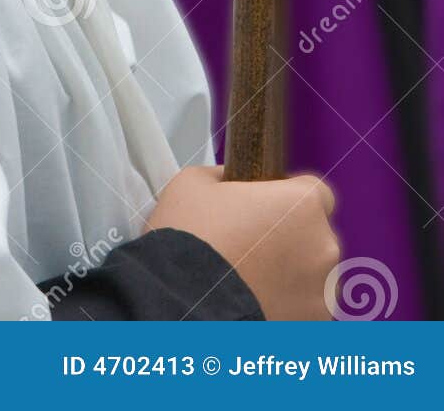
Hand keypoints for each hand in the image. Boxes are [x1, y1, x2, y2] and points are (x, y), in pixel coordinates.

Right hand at [145, 164, 339, 320]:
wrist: (182, 306)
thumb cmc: (190, 242)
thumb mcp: (194, 183)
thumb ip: (224, 177)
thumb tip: (228, 182)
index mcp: (302, 204)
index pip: (316, 192)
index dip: (289, 198)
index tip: (269, 208)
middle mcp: (323, 247)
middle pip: (315, 236)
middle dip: (289, 239)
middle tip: (250, 247)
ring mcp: (322, 293)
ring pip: (312, 276)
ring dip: (290, 276)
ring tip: (249, 282)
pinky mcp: (313, 328)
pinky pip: (305, 311)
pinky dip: (286, 308)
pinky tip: (254, 304)